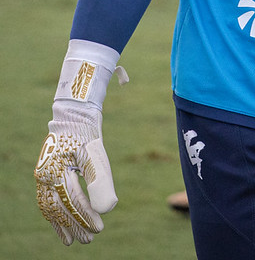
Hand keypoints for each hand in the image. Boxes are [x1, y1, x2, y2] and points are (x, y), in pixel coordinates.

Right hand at [34, 100, 117, 244]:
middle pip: (59, 208)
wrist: (75, 117)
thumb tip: (107, 209)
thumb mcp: (96, 155)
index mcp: (56, 171)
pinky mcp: (46, 176)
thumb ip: (100, 181)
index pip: (73, 201)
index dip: (86, 217)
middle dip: (75, 225)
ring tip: (73, 240)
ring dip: (62, 224)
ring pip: (50, 208)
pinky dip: (55, 215)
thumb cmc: (87, 135)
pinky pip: (47, 201)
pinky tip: (63, 224)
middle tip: (89, 240)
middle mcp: (45, 176)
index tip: (99, 228)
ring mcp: (43, 177)